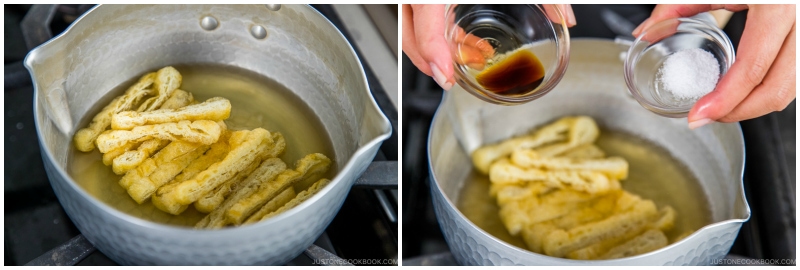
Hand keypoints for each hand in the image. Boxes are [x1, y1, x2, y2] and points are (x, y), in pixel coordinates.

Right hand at [402, 4, 575, 90]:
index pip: (423, 23)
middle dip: (428, 61)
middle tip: (448, 79)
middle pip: (409, 32)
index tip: (445, 76)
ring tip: (471, 59)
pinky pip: (420, 16)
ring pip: (411, 27)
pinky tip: (469, 41)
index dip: (431, 54)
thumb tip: (567, 17)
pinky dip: (440, 33)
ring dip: (437, 48)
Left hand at [633, 4, 795, 127]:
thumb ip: (679, 5)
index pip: (753, 67)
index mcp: (777, 6)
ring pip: (793, 87)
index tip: (699, 116)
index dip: (725, 100)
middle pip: (780, 89)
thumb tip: (646, 30)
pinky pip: (796, 74)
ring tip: (722, 108)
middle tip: (707, 118)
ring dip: (756, 104)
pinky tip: (744, 90)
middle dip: (740, 112)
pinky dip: (770, 87)